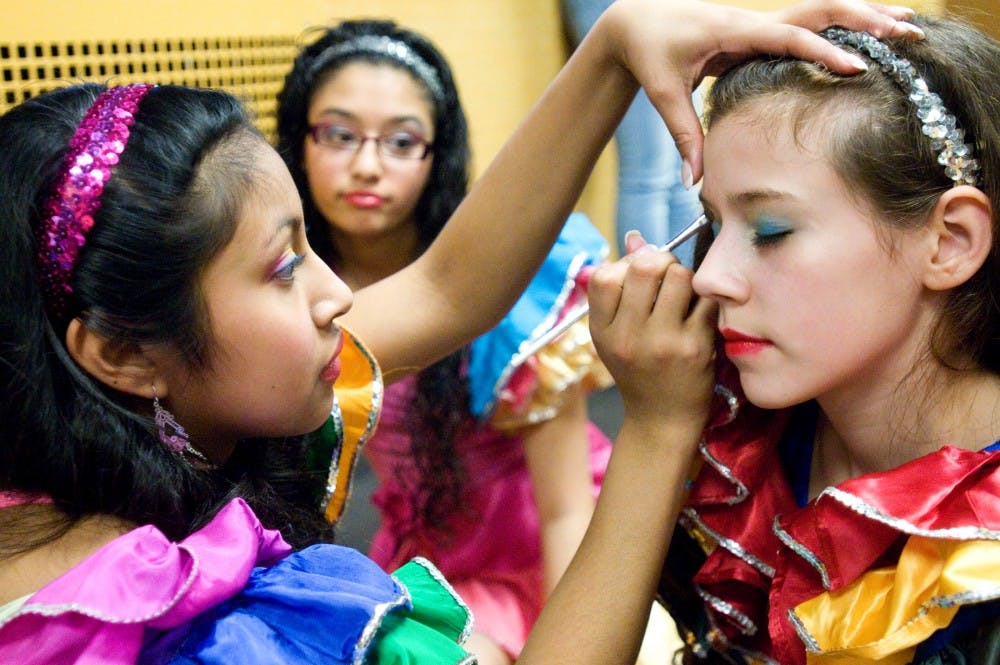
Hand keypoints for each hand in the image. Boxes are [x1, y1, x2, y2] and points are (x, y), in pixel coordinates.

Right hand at [587, 232, 716, 430]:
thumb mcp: (617, 334)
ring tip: (685, 300)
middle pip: (647, 266)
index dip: (626, 267)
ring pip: (681, 276)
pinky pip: (707, 300)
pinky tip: (701, 316)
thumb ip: (621, 288)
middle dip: (663, 263)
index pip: (605, 274)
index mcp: (603, 331)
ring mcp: (663, 342)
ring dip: (687, 280)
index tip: (639, 281)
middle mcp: (628, 336)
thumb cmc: (640, 371)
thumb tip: (636, 238)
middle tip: (669, 280)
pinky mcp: (695, 348)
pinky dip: (707, 301)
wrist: (662, 422)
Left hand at [595, 0, 921, 183]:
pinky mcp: (761, 30)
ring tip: (911, 28)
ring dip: (865, 17)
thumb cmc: (649, 53)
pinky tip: (874, 39)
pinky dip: (845, 28)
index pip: (787, 35)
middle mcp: (752, 18)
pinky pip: (810, 25)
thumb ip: (684, 135)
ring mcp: (759, 21)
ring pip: (822, 11)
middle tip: (908, 32)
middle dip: (865, 19)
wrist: (636, 22)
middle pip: (820, 9)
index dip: (822, 51)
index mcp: (731, 29)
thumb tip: (695, 182)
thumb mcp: (663, 93)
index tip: (855, 67)